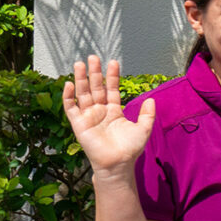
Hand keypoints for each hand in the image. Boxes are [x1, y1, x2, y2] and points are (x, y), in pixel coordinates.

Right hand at [62, 57, 153, 177]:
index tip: (113, 62)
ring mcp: (88, 116)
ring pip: (83, 93)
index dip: (112, 76)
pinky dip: (68, 97)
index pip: (112, 89)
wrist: (118, 163)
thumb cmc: (130, 149)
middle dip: (94, 73)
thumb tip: (151, 99)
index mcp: (114, 111)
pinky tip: (69, 84)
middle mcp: (100, 111)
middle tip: (93, 57)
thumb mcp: (143, 129)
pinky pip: (71, 108)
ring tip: (80, 63)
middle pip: (95, 87)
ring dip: (81, 79)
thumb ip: (148, 114)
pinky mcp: (78, 124)